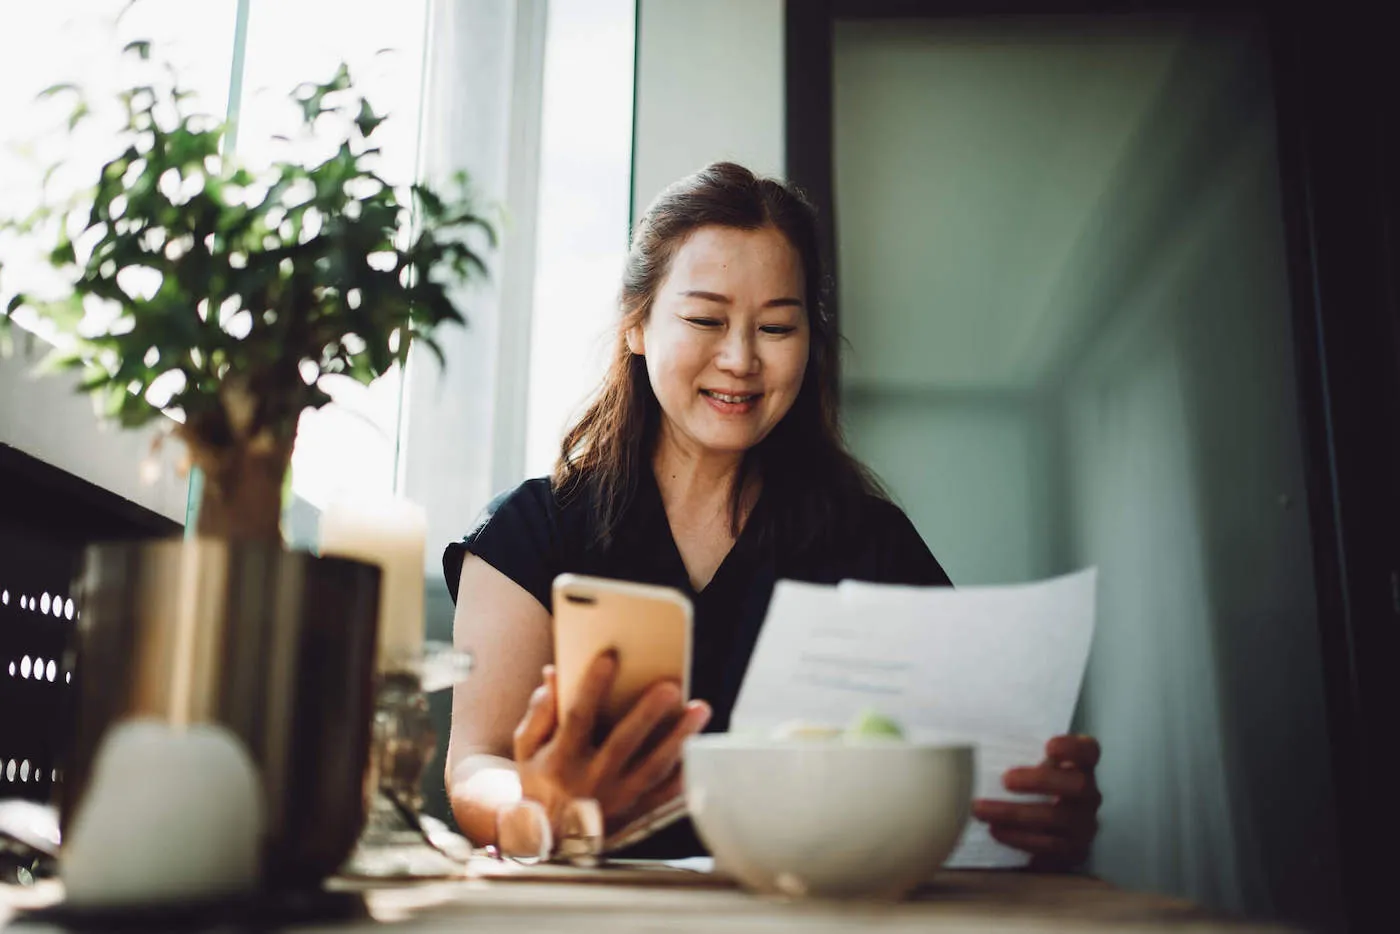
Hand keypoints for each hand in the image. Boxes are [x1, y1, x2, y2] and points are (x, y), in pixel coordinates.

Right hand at [511, 652, 710, 835]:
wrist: (551, 843)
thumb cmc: (541, 782)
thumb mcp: (527, 749)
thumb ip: (540, 711)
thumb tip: (553, 673)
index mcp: (561, 760)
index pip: (577, 718)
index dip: (592, 687)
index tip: (609, 657)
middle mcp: (590, 781)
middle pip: (623, 743)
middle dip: (648, 714)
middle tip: (671, 687)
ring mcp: (617, 800)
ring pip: (653, 768)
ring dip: (678, 738)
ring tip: (699, 708)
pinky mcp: (637, 814)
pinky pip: (667, 794)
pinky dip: (687, 772)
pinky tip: (702, 747)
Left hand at [971, 734, 1101, 870]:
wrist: (1041, 826)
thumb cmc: (1027, 781)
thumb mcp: (1026, 760)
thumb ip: (1010, 746)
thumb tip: (955, 720)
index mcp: (1081, 765)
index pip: (1088, 751)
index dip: (1073, 748)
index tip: (1049, 746)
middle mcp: (1088, 794)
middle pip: (1077, 785)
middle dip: (1040, 781)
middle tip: (1006, 779)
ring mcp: (1084, 824)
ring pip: (1058, 819)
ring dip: (1016, 815)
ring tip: (981, 810)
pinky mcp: (1072, 850)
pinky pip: (1050, 848)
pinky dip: (1020, 839)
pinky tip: (995, 831)